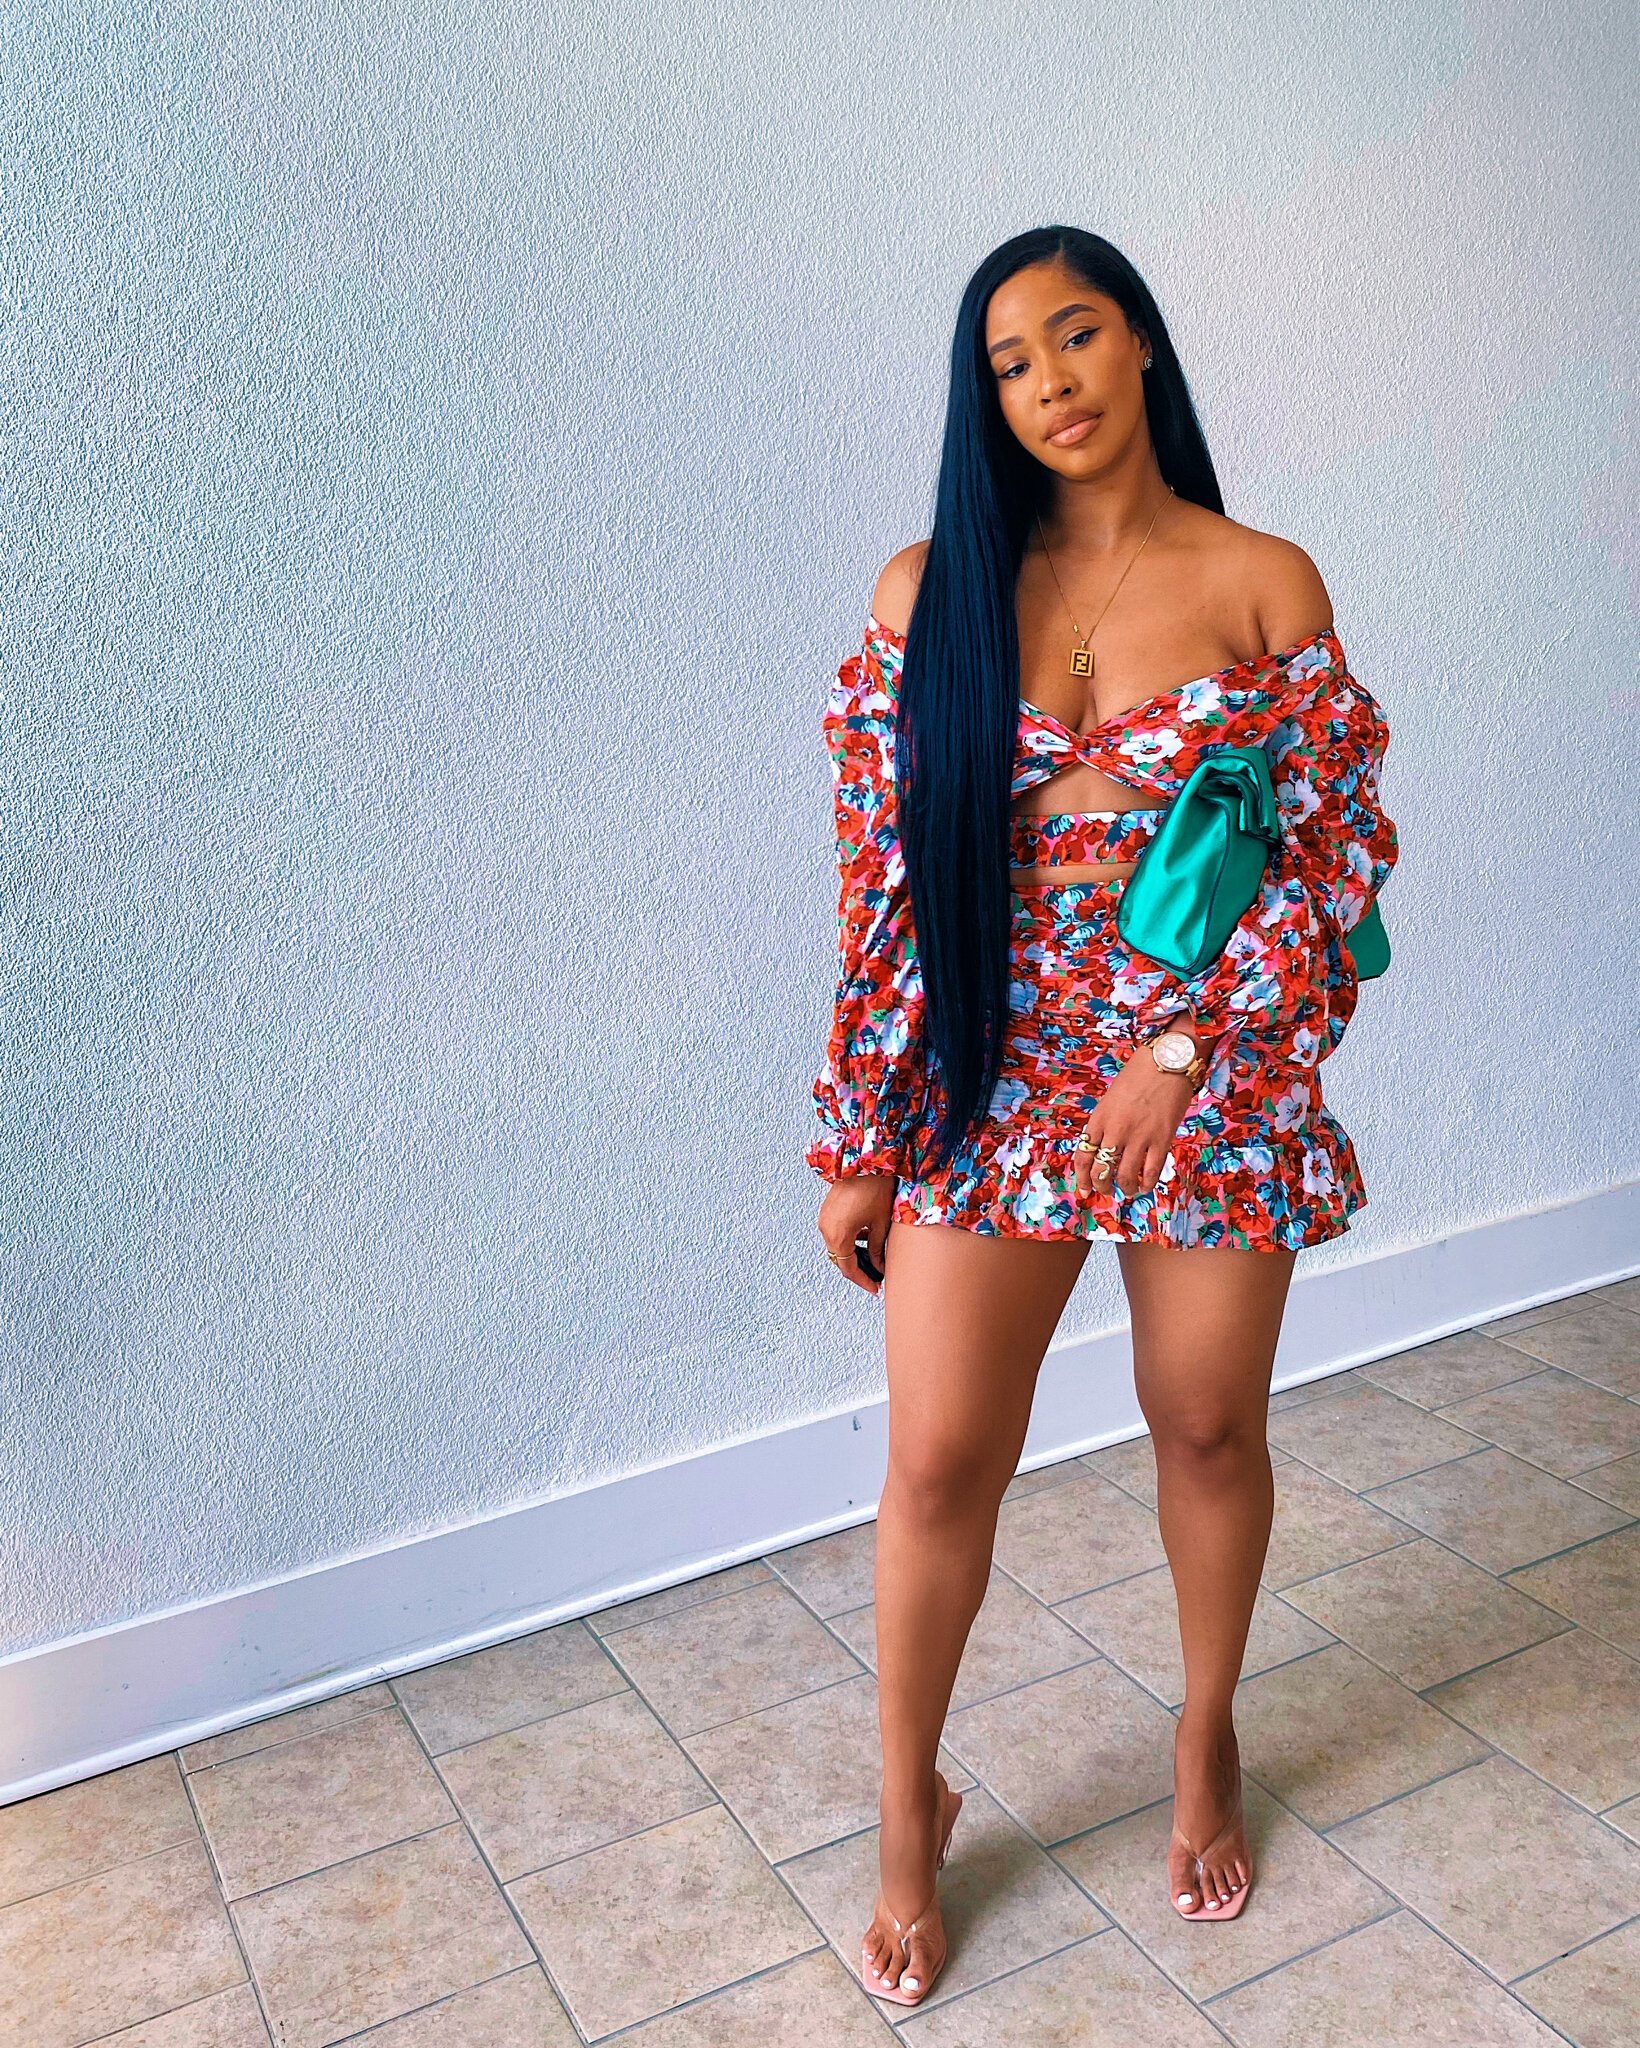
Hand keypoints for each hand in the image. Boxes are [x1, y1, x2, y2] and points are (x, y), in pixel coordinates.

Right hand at [818, 1173, 894, 1294]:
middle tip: (877, 1277)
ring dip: (855, 1255)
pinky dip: (850, 1241)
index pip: (849, 1269)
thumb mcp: (881, 1224)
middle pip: (841, 1259)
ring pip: (838, 1247)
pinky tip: (867, 1239)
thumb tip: (880, 1267)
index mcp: (838, 1236)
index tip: (876, 1289)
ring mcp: (825, 1219)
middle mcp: (826, 1229)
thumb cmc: (874, 1189)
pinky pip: (836, 1234)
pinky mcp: (828, 1211)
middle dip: (859, 1270)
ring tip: (875, 1260)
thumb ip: (878, 1249)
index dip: (863, 1281)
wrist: (864, 1160)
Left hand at [1072, 1042, 1200, 1201]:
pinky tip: (1145, 1186)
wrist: (1167, 1061)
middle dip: (1102, 1187)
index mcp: (1099, 1118)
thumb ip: (1106, 1124)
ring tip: (1128, 1189)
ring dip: (1125, 1188)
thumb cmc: (1138, 1076)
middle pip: (1101, 1171)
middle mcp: (1115, 1130)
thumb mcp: (1111, 1098)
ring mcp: (1139, 1136)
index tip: (1084, 1191)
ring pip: (1125, 1176)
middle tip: (1107, 1192)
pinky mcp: (1162, 1139)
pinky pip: (1151, 1171)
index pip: (1083, 1156)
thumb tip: (1104, 1150)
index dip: (1082, 1179)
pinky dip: (1146, 1184)